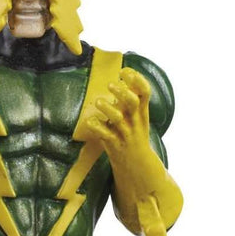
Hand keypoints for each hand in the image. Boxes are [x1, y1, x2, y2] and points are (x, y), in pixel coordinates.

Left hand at [86, 67, 156, 190]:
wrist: (137, 164)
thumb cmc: (134, 134)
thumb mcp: (138, 116)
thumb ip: (132, 98)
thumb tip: (125, 75)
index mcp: (142, 112)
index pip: (145, 92)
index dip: (137, 79)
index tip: (124, 71)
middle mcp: (135, 121)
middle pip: (133, 103)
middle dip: (122, 92)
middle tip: (110, 84)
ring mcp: (125, 133)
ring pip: (118, 119)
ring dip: (107, 109)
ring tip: (98, 102)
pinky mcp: (114, 144)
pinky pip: (105, 135)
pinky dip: (96, 127)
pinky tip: (90, 121)